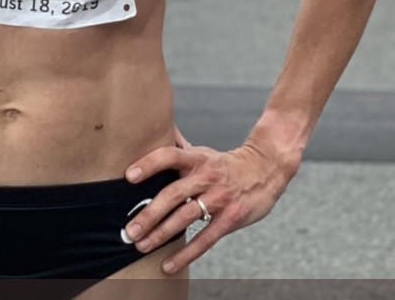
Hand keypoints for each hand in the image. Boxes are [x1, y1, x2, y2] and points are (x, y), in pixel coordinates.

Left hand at [122, 137, 297, 273]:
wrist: (266, 170)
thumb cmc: (226, 163)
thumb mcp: (202, 151)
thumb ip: (178, 146)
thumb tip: (156, 128)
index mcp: (196, 158)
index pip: (169, 156)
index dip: (149, 164)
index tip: (128, 177)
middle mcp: (205, 177)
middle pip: (172, 194)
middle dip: (149, 214)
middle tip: (129, 230)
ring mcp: (218, 199)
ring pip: (185, 218)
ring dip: (161, 234)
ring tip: (141, 245)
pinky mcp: (229, 219)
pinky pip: (205, 239)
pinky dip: (186, 254)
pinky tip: (169, 265)